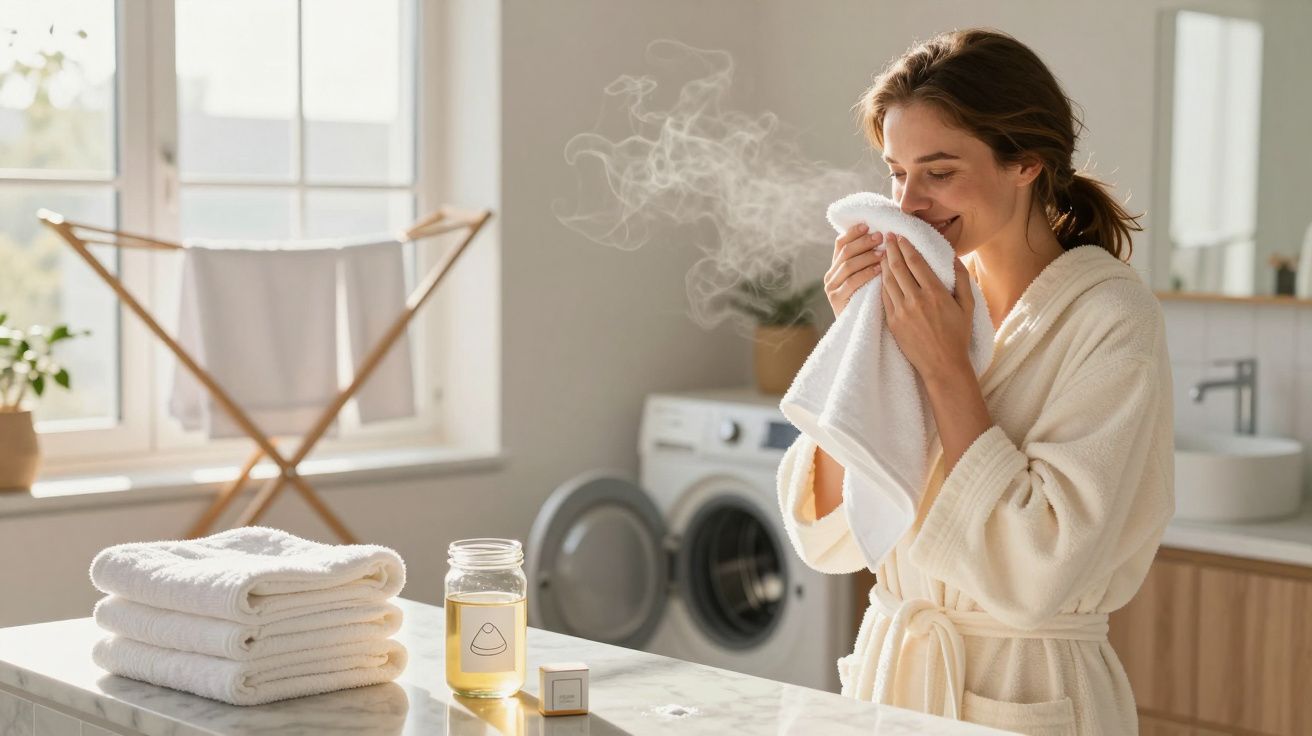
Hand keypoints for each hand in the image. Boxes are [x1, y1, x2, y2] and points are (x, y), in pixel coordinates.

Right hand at [825, 223, 886, 317]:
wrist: (862, 331)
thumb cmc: (870, 301)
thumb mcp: (867, 278)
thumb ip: (868, 260)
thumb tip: (882, 234)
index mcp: (836, 267)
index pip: (840, 244)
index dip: (853, 233)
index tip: (868, 224)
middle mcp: (830, 276)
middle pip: (845, 252)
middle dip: (863, 242)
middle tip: (880, 236)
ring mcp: (831, 288)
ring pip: (848, 265)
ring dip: (866, 256)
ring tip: (882, 252)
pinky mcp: (836, 300)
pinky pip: (851, 282)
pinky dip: (865, 274)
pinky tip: (878, 269)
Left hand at [880, 233, 974, 382]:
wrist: (943, 365)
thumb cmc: (957, 335)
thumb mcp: (967, 306)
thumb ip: (962, 279)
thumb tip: (953, 258)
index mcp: (935, 293)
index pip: (915, 262)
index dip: (906, 247)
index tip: (900, 236)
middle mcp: (916, 300)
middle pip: (898, 267)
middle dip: (891, 250)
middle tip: (887, 237)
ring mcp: (902, 311)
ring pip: (888, 281)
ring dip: (884, 264)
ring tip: (882, 253)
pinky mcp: (892, 323)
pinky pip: (884, 297)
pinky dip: (881, 283)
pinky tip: (881, 275)